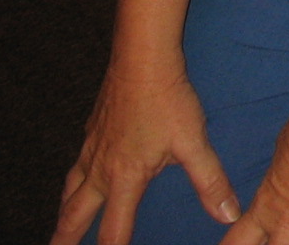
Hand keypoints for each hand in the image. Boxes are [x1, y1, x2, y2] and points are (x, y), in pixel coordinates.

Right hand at [50, 65, 238, 244]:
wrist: (142, 61)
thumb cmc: (169, 101)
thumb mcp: (194, 143)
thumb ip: (210, 182)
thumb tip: (228, 214)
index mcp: (125, 179)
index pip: (114, 230)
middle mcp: (101, 170)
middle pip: (75, 215)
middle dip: (64, 239)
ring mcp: (92, 149)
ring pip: (69, 190)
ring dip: (64, 212)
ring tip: (60, 226)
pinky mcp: (91, 130)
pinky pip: (75, 164)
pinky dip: (71, 181)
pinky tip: (77, 177)